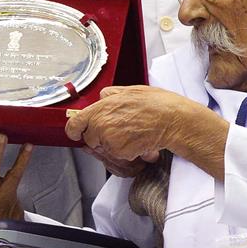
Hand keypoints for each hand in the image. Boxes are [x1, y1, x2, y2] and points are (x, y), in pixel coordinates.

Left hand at [65, 85, 221, 171]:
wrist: (172, 120)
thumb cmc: (155, 104)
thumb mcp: (129, 90)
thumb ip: (110, 94)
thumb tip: (100, 97)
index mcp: (99, 109)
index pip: (74, 124)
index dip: (74, 130)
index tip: (76, 133)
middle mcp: (100, 126)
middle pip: (89, 139)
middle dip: (100, 137)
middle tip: (119, 130)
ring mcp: (110, 141)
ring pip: (104, 150)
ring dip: (114, 146)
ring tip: (131, 135)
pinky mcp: (121, 153)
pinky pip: (117, 157)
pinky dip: (126, 153)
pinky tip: (137, 143)